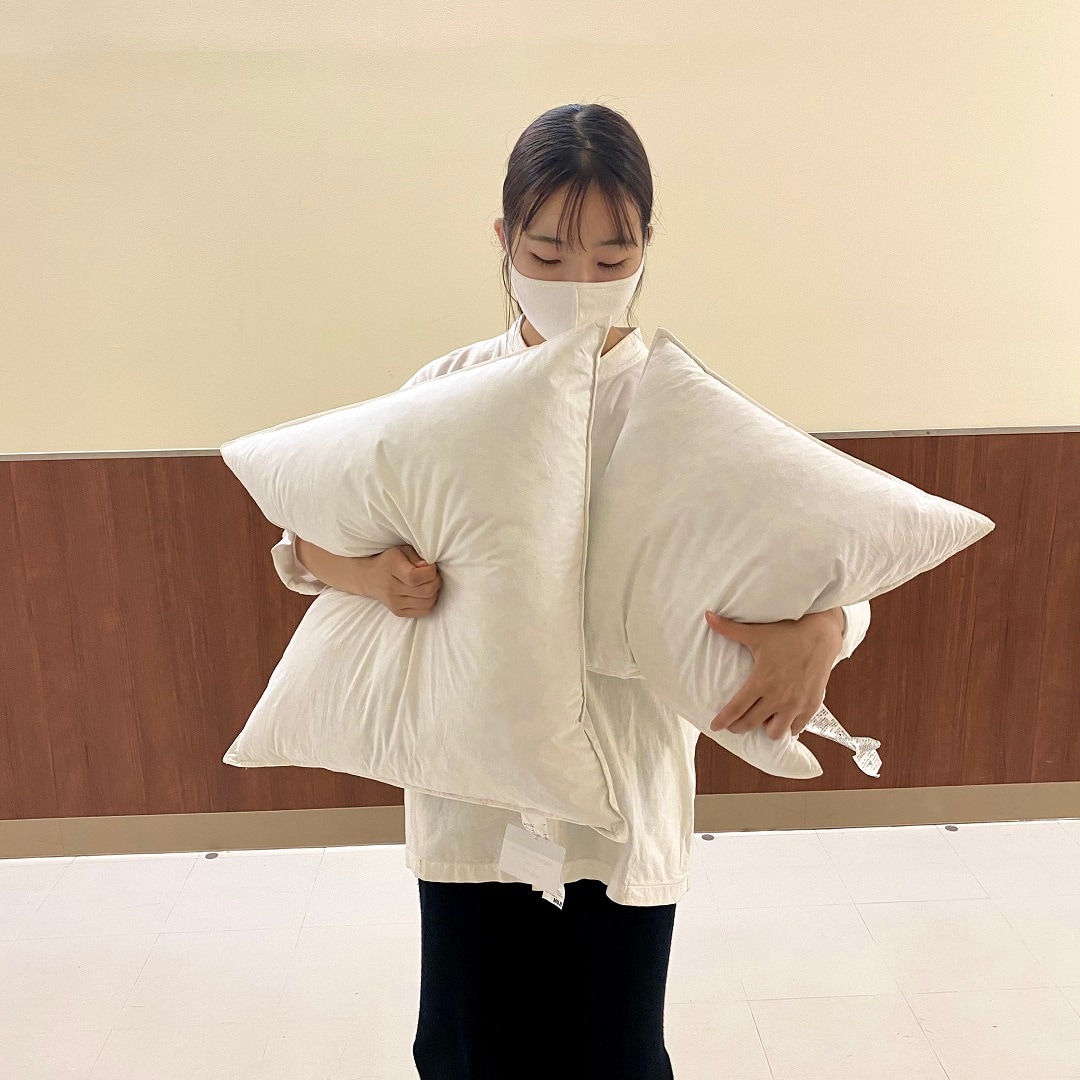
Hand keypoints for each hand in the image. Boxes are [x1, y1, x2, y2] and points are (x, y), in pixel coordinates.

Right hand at [367, 544, 442, 617]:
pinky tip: (423, 593)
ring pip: (428, 603)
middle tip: (433, 575)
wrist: (371, 578)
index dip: (430, 572)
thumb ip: (417, 556)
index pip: (415, 577)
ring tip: (428, 583)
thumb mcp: (403, 550)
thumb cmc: (391, 561)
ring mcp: (394, 603)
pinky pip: (424, 611)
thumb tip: (428, 567)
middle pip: (426, 591)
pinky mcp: (398, 612)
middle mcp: (392, 588)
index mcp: (392, 568)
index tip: (431, 566)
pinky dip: (429, 602)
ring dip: (434, 592)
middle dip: (436, 581)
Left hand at [704, 608, 843, 739]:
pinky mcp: (811, 705)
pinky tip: (783, 719)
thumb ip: (729, 628)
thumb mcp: (756, 632)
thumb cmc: (787, 633)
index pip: (736, 708)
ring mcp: (796, 704)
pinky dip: (788, 726)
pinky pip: (797, 727)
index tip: (714, 726)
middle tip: (733, 725)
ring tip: (762, 720)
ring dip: (766, 729)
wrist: (821, 635)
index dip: (723, 720)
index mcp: (762, 681)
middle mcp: (778, 696)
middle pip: (751, 723)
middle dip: (738, 727)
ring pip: (775, 732)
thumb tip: (707, 616)